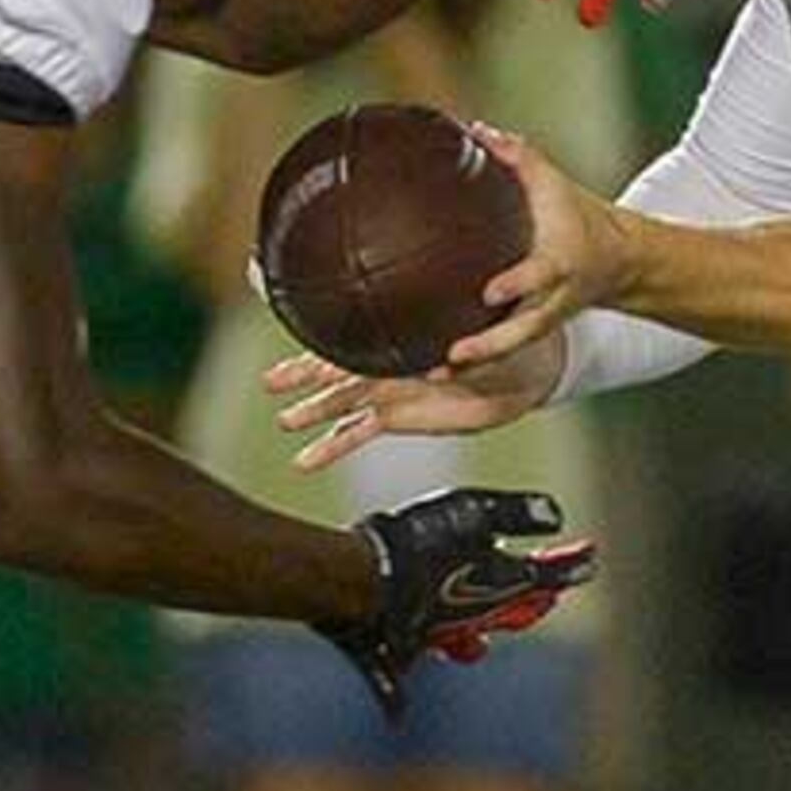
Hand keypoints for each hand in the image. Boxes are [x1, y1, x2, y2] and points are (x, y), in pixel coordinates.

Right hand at [266, 327, 564, 472]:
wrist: (521, 373)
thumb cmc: (500, 339)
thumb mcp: (484, 338)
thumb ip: (460, 351)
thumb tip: (442, 367)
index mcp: (400, 334)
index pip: (354, 330)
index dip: (323, 330)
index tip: (296, 329)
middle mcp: (385, 361)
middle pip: (334, 366)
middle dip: (301, 374)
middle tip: (269, 383)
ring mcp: (386, 390)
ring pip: (338, 402)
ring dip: (312, 412)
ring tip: (285, 422)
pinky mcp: (394, 417)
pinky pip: (355, 434)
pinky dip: (330, 447)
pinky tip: (306, 461)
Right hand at [318, 484, 598, 719]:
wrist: (357, 585)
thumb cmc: (416, 545)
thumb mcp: (475, 512)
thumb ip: (518, 514)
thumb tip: (555, 515)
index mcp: (501, 587)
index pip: (548, 578)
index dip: (571, 565)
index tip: (591, 555)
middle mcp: (475, 618)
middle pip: (513, 612)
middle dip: (532, 601)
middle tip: (550, 595)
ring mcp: (438, 636)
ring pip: (468, 638)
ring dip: (484, 631)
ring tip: (484, 636)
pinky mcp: (400, 649)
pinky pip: (407, 669)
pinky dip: (410, 684)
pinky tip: (405, 708)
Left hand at [442, 120, 631, 372]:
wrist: (620, 261)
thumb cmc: (577, 215)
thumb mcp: (554, 182)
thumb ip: (518, 157)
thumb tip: (474, 128)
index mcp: (559, 262)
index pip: (539, 276)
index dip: (517, 286)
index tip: (489, 294)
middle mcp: (552, 299)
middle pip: (523, 331)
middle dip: (491, 346)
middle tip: (456, 355)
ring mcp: (543, 321)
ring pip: (510, 350)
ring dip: (475, 365)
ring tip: (435, 374)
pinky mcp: (531, 332)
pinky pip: (501, 354)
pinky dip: (471, 366)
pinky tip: (432, 373)